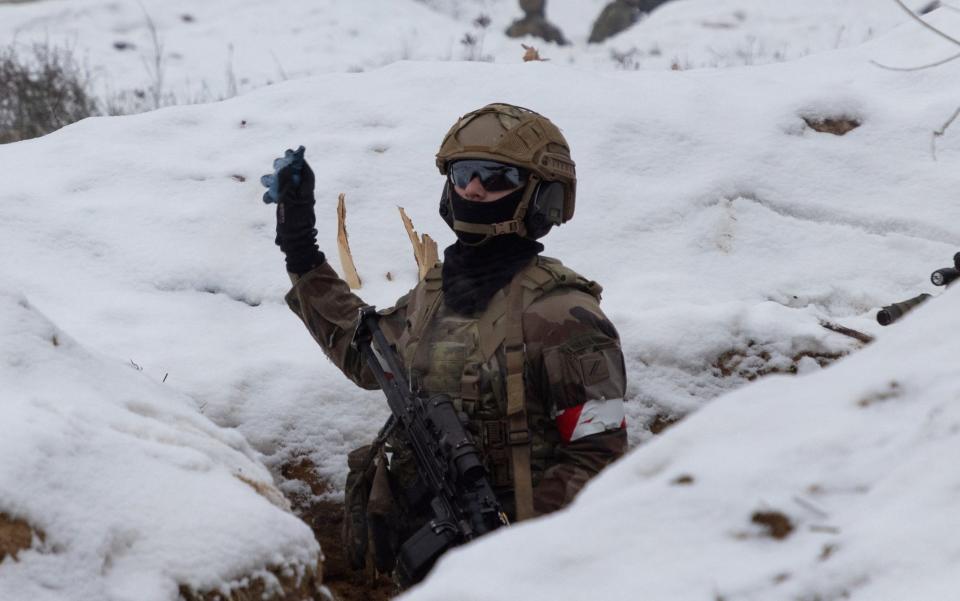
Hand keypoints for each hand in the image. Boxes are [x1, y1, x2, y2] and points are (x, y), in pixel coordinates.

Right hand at [260, 146, 324, 274]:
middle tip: (275, 164)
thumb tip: (286, 166)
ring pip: (285, 186)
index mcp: (307, 191)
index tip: (291, 153)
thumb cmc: (293, 221)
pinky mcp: (289, 209)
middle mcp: (303, 195)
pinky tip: (267, 199)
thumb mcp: (287, 199)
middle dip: (283, 169)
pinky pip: (281, 197)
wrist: (294, 242)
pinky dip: (274, 195)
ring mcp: (296, 202)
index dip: (298, 162)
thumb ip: (285, 181)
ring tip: (264, 181)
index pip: (305, 172)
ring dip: (274, 182)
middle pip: (294, 176)